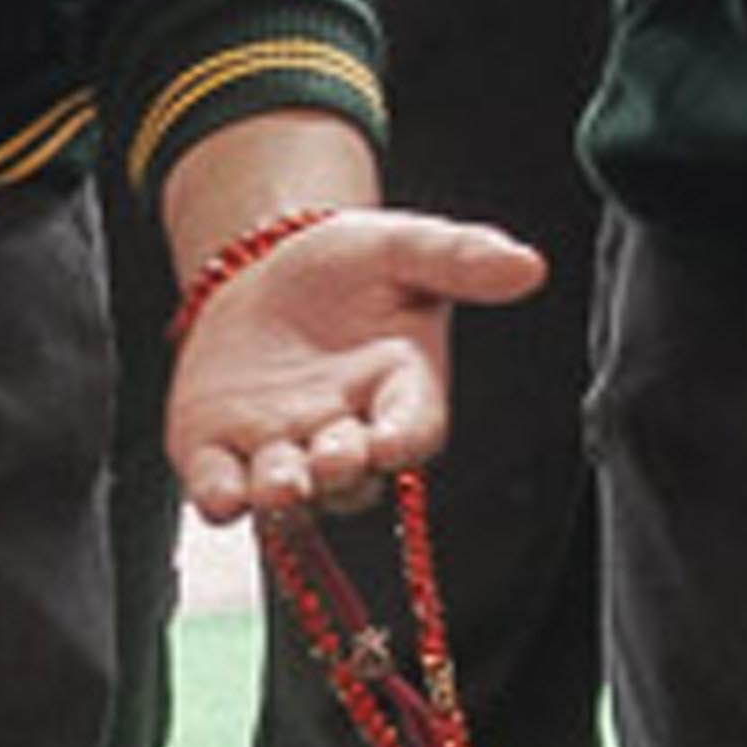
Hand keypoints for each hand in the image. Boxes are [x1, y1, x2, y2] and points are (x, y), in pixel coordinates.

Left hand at [168, 207, 552, 522]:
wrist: (262, 268)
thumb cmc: (345, 265)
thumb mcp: (403, 246)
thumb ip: (460, 258)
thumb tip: (528, 267)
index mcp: (399, 390)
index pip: (413, 430)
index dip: (405, 442)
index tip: (393, 442)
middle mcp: (345, 433)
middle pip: (352, 479)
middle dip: (342, 474)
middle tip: (332, 458)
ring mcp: (281, 449)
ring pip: (290, 496)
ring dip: (285, 500)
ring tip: (280, 485)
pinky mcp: (218, 452)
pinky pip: (220, 491)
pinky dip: (220, 499)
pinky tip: (221, 495)